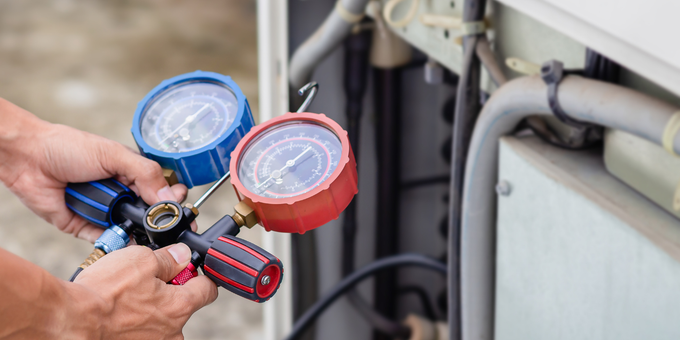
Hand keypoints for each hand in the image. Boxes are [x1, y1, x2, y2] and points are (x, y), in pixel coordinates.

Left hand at [0, 98, 188, 241]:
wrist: (28, 159)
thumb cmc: (67, 147)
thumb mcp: (114, 154)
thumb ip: (145, 174)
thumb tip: (171, 196)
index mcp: (132, 174)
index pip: (162, 190)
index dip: (173, 201)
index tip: (182, 209)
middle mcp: (121, 194)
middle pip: (150, 214)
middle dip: (159, 221)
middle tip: (168, 225)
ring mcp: (105, 212)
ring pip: (131, 229)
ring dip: (138, 232)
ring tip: (147, 233)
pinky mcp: (86, 227)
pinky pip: (107, 240)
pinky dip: (116, 242)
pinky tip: (126, 242)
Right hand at [0, 244, 216, 338]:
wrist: (71, 320)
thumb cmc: (105, 292)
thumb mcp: (141, 259)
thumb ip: (169, 257)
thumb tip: (182, 255)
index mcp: (181, 307)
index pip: (207, 290)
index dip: (199, 274)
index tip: (188, 268)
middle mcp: (172, 332)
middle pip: (182, 305)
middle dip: (168, 291)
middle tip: (146, 279)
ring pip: (160, 319)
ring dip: (149, 307)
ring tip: (126, 296)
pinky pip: (142, 332)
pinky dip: (133, 321)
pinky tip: (118, 312)